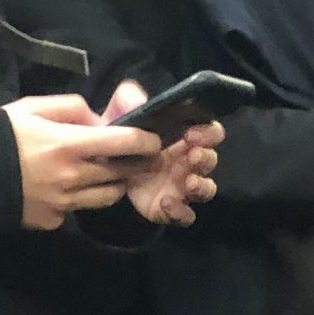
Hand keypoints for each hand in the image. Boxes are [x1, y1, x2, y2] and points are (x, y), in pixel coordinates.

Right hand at [5, 93, 162, 230]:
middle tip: (140, 158)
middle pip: (121, 174)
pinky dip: (79, 199)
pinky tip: (67, 188)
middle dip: (135, 165)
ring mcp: (63, 203)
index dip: (146, 141)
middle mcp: (72, 177)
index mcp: (68, 144)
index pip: (123, 143)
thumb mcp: (32, 108)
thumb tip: (98, 119)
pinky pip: (77, 210)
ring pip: (106, 197)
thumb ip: (71, 108)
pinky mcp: (52, 221)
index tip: (154, 140)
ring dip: (114, 184)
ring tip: (111, 173)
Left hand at [100, 81, 222, 227]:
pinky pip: (185, 215)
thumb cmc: (122, 138)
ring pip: (206, 190)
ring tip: (189, 183)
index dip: (208, 133)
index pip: (211, 133)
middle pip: (211, 161)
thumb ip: (128, 99)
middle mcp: (188, 163)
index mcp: (185, 138)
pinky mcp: (168, 208)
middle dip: (206, 158)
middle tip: (192, 155)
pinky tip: (166, 203)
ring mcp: (181, 187)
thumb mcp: (121, 112)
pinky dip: (180, 212)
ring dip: (202, 187)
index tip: (192, 132)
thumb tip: (138, 99)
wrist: (102, 166)